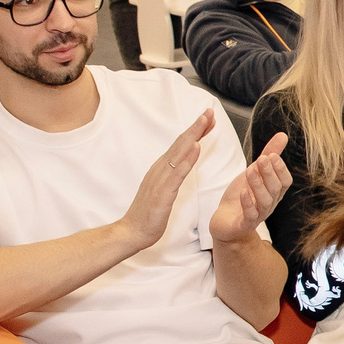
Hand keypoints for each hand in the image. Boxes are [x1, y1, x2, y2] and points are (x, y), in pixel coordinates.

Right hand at [117, 111, 214, 249]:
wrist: (133, 231)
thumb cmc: (150, 213)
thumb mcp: (165, 189)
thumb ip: (174, 173)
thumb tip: (186, 158)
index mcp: (162, 169)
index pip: (181, 145)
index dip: (195, 131)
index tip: (208, 119)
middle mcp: (160, 169)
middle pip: (180, 143)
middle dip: (196, 126)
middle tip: (209, 111)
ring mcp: (160, 179)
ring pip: (179, 152)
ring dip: (193, 135)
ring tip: (204, 121)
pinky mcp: (163, 191)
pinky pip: (177, 172)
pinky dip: (187, 159)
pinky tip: (196, 148)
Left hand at [211, 130, 292, 243]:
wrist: (225, 221)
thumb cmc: (242, 196)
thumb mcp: (254, 171)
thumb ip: (269, 154)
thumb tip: (283, 135)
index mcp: (274, 192)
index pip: (285, 181)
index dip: (280, 169)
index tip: (272, 155)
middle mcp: (269, 204)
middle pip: (275, 190)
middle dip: (269, 174)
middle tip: (261, 159)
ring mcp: (258, 215)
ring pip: (264, 202)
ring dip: (258, 185)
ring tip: (250, 171)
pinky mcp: (243, 224)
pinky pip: (250, 216)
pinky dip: (247, 204)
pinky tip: (243, 192)